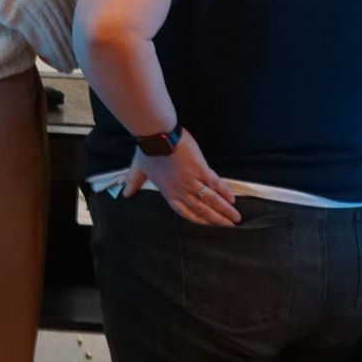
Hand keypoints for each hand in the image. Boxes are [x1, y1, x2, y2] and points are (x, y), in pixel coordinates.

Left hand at [122, 129, 241, 226]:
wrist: (156, 136)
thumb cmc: (148, 151)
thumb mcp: (138, 169)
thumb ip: (134, 182)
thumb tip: (125, 194)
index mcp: (168, 192)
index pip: (185, 212)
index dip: (199, 219)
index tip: (209, 224)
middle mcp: (181, 191)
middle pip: (202, 210)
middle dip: (217, 219)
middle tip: (230, 226)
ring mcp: (192, 181)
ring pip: (211, 200)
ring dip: (225, 209)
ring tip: (236, 218)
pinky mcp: (201, 169)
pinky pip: (215, 184)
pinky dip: (225, 192)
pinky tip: (233, 198)